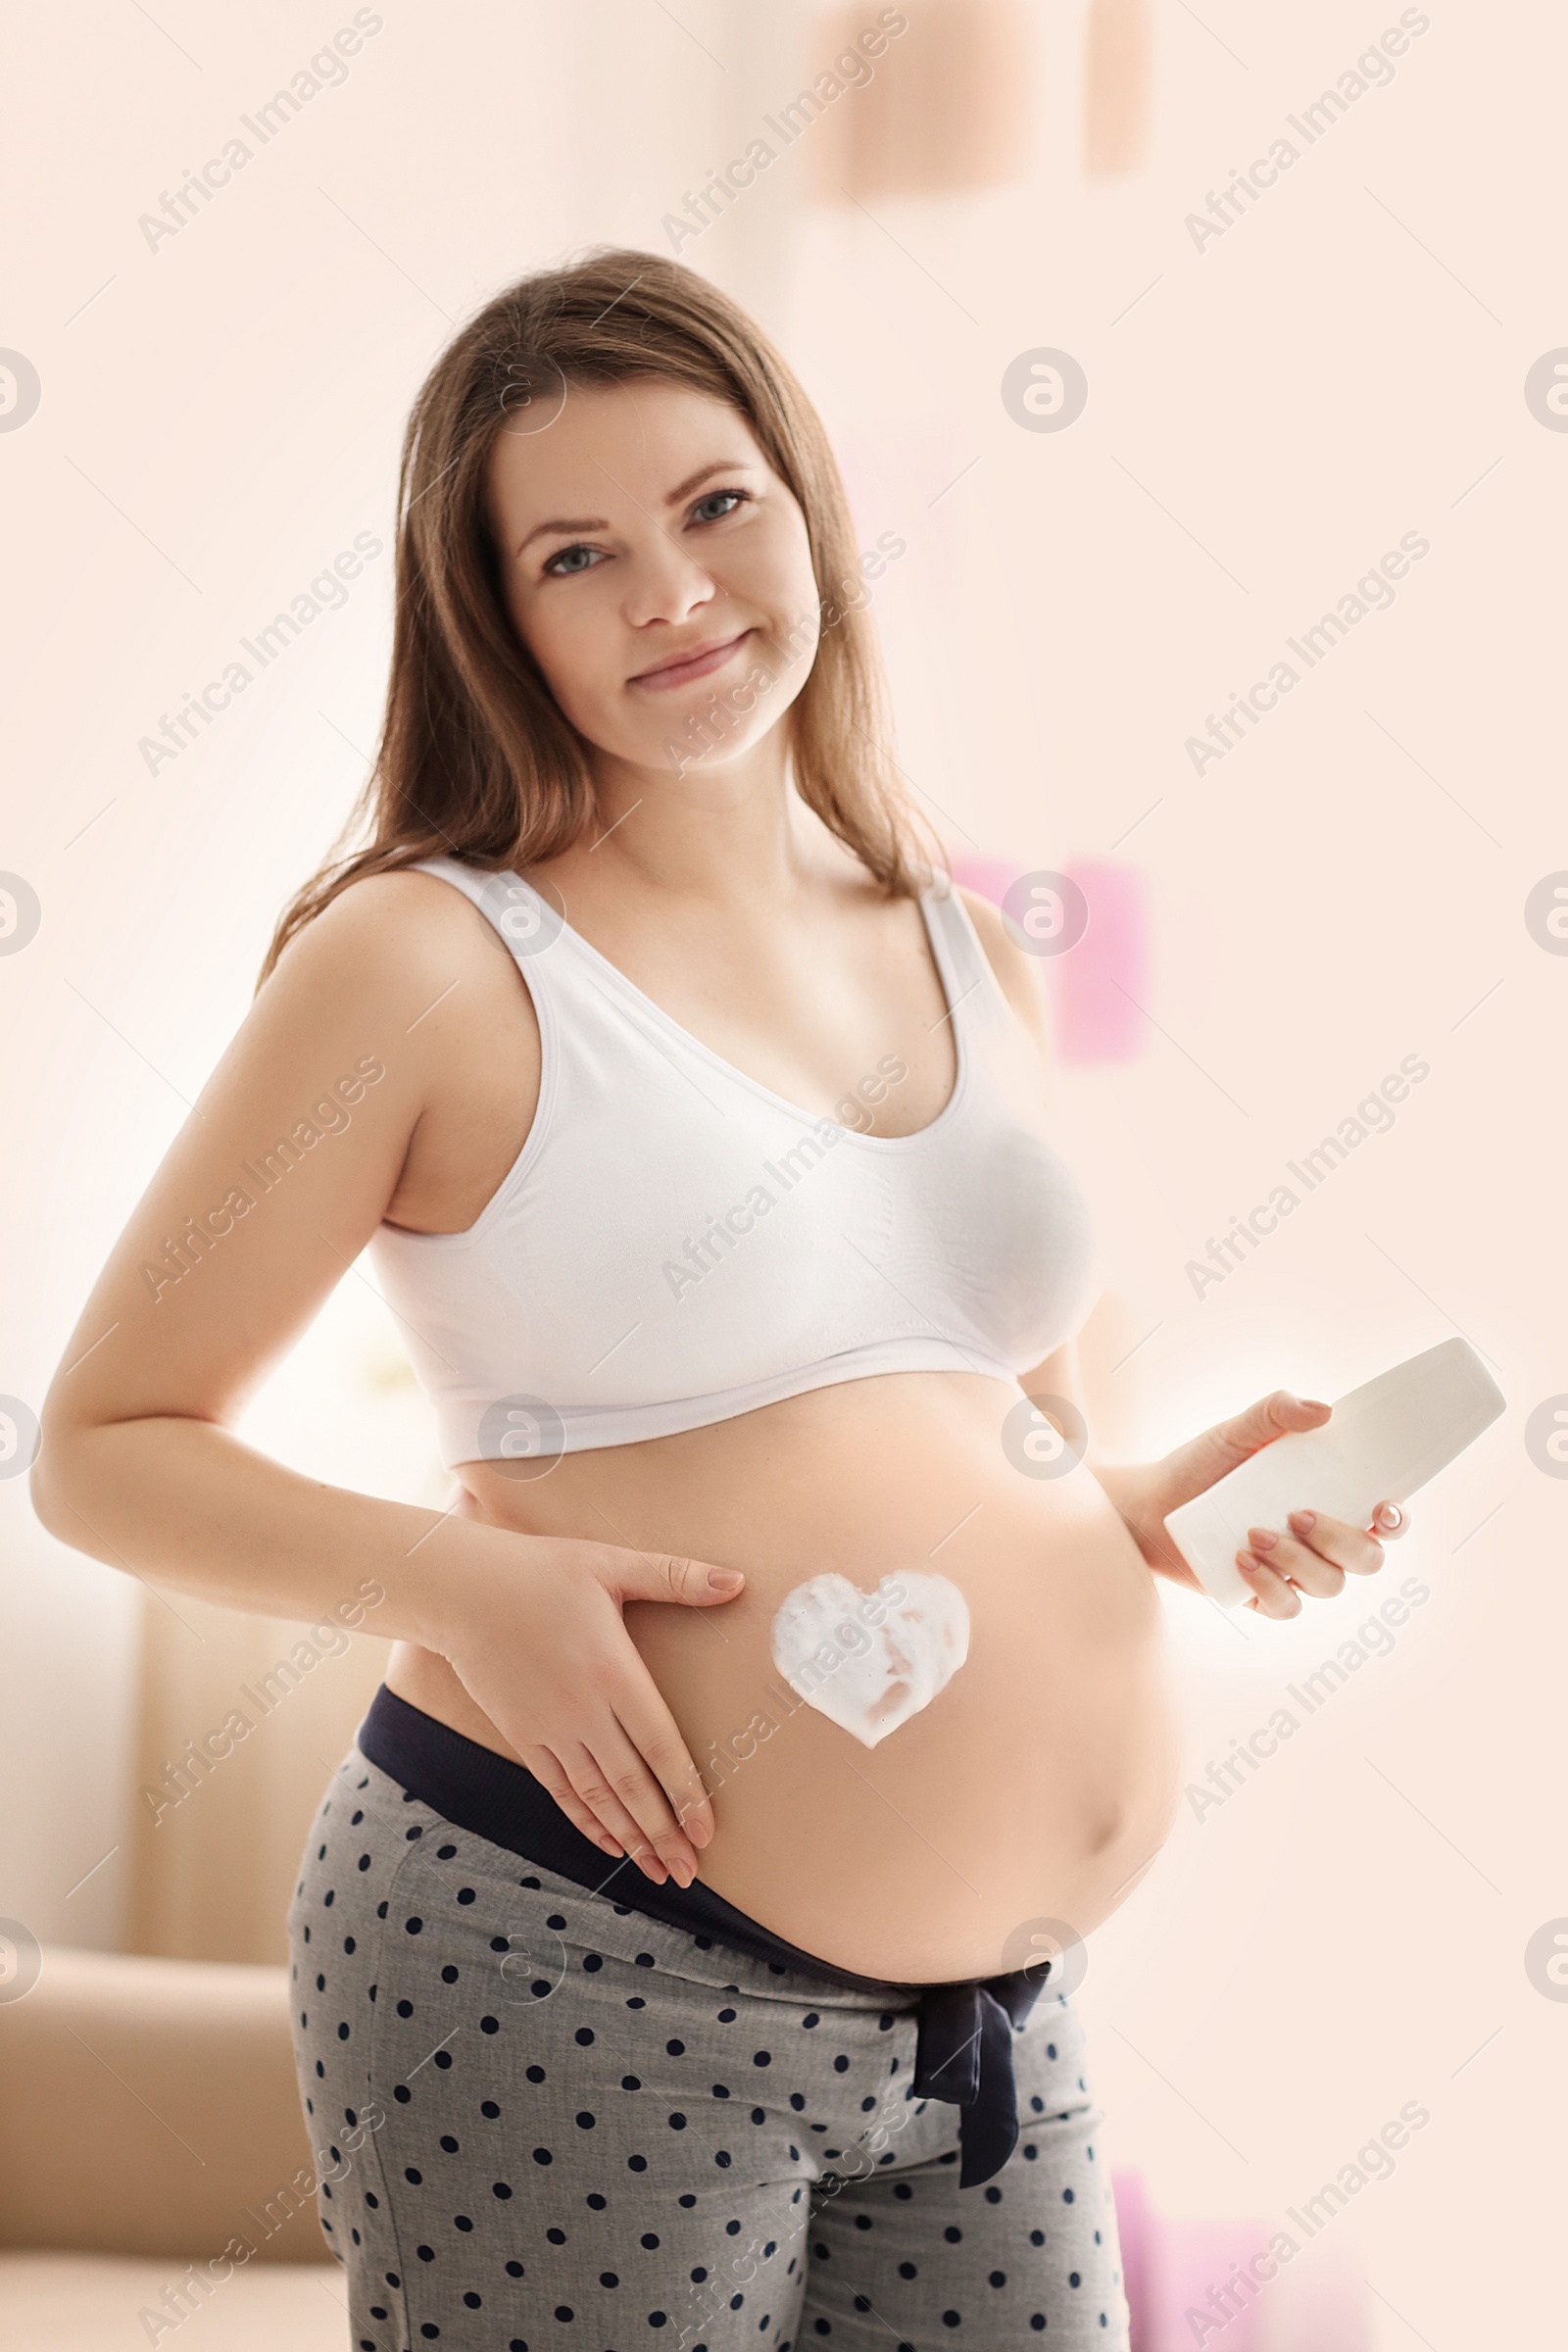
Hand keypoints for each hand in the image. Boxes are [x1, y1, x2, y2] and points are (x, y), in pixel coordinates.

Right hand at [435, 1530, 744, 1885]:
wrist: (461, 1589)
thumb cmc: (541, 1571)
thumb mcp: (613, 1564)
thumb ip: (677, 1577)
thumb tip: (739, 1582)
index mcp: (613, 1672)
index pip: (660, 1747)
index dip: (686, 1794)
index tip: (708, 1833)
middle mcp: (582, 1710)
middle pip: (632, 1786)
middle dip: (664, 1833)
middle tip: (690, 1872)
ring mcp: (548, 1728)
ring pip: (596, 1797)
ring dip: (630, 1839)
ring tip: (658, 1872)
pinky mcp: (521, 1734)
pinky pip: (558, 1788)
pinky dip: (585, 1821)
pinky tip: (609, 1845)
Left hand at [1094, 1390, 1408, 1618]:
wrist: (1149, 1503)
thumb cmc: (1202, 1465)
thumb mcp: (1238, 1431)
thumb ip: (1277, 1412)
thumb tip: (1324, 1411)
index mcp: (1328, 1499)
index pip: (1384, 1519)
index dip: (1396, 1520)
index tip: (1382, 1507)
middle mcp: (1319, 1540)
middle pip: (1368, 1559)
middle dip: (1342, 1540)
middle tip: (1298, 1513)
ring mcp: (1294, 1572)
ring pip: (1330, 1586)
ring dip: (1298, 1561)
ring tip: (1254, 1533)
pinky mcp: (1261, 1597)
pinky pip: (1287, 1608)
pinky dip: (1268, 1585)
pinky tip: (1240, 1559)